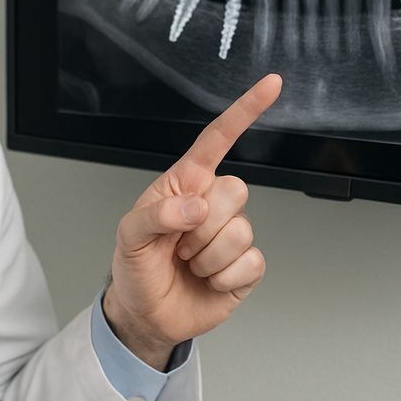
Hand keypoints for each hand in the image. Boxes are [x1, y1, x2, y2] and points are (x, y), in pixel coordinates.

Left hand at [103, 74, 281, 369]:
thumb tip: (196, 208)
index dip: (244, 111)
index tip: (271, 85)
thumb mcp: (129, 236)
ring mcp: (232, 233)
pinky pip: (252, 262)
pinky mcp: (246, 265)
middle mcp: (213, 203)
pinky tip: (208, 280)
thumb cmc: (135, 266)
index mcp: (185, 183)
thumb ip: (157, 214)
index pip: (217, 140)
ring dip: (207, 256)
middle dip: (202, 225)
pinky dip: (223, 277)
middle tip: (179, 245)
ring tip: (189, 263)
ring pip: (241, 231)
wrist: (146, 314)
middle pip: (236, 190)